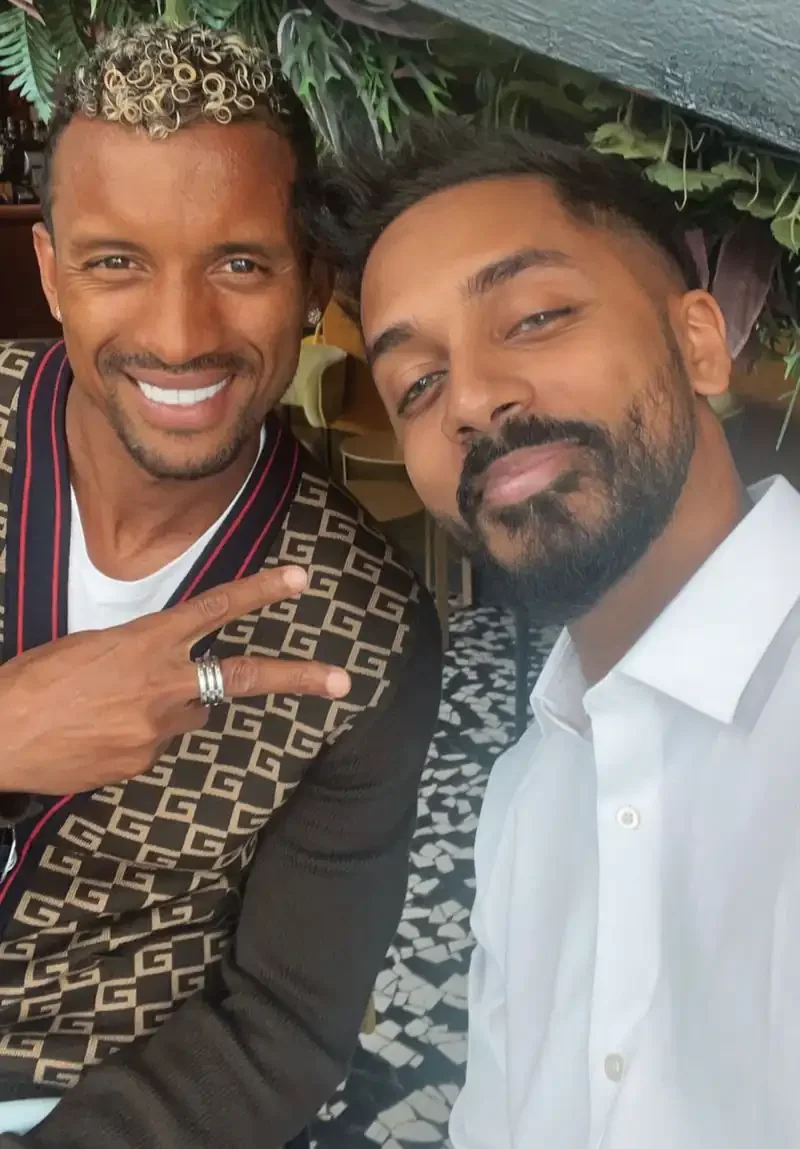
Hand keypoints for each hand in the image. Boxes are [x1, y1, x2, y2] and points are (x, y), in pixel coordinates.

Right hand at [0, 566, 350, 794]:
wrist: (0, 736)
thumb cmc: (34, 681)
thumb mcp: (90, 646)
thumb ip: (140, 652)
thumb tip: (166, 671)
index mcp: (144, 641)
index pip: (214, 608)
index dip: (260, 591)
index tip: (300, 580)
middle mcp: (162, 683)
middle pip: (241, 677)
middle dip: (297, 677)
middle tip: (343, 681)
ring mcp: (156, 728)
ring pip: (191, 714)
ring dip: (172, 708)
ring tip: (112, 708)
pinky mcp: (143, 762)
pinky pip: (157, 744)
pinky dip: (140, 737)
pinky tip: (99, 737)